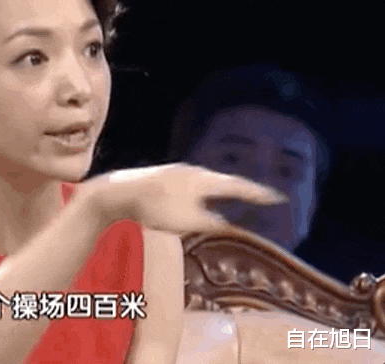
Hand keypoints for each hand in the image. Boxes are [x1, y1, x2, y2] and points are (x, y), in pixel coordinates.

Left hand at [85, 163, 287, 233]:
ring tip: (232, 196)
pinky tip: (198, 199)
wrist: (118, 192)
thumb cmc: (156, 207)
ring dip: (221, 191)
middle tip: (259, 196)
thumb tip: (231, 225)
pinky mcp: (162, 178)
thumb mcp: (189, 221)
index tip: (277, 197)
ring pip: (206, 182)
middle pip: (223, 181)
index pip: (238, 186)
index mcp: (203, 180)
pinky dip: (203, 193)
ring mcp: (176, 172)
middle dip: (241, 190)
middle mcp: (193, 171)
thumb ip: (212, 223)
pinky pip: (191, 185)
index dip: (258, 194)